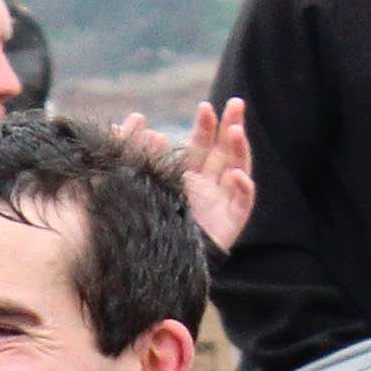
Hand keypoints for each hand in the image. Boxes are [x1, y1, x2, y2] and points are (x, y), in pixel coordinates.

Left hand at [121, 96, 252, 250]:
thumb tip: (127, 121)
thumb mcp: (137, 182)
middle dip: (231, 125)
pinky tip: (236, 175)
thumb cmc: (144, 224)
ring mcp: (220, 204)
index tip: (204, 107)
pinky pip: (242, 204)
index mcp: (188, 176)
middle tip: (235, 103)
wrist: (150, 267)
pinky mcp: (230, 224)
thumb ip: (132, 154)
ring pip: (238, 170)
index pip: (202, 145)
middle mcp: (207, 187)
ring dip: (240, 149)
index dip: (206, 125)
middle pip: (225, 151)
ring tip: (236, 131)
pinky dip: (243, 187)